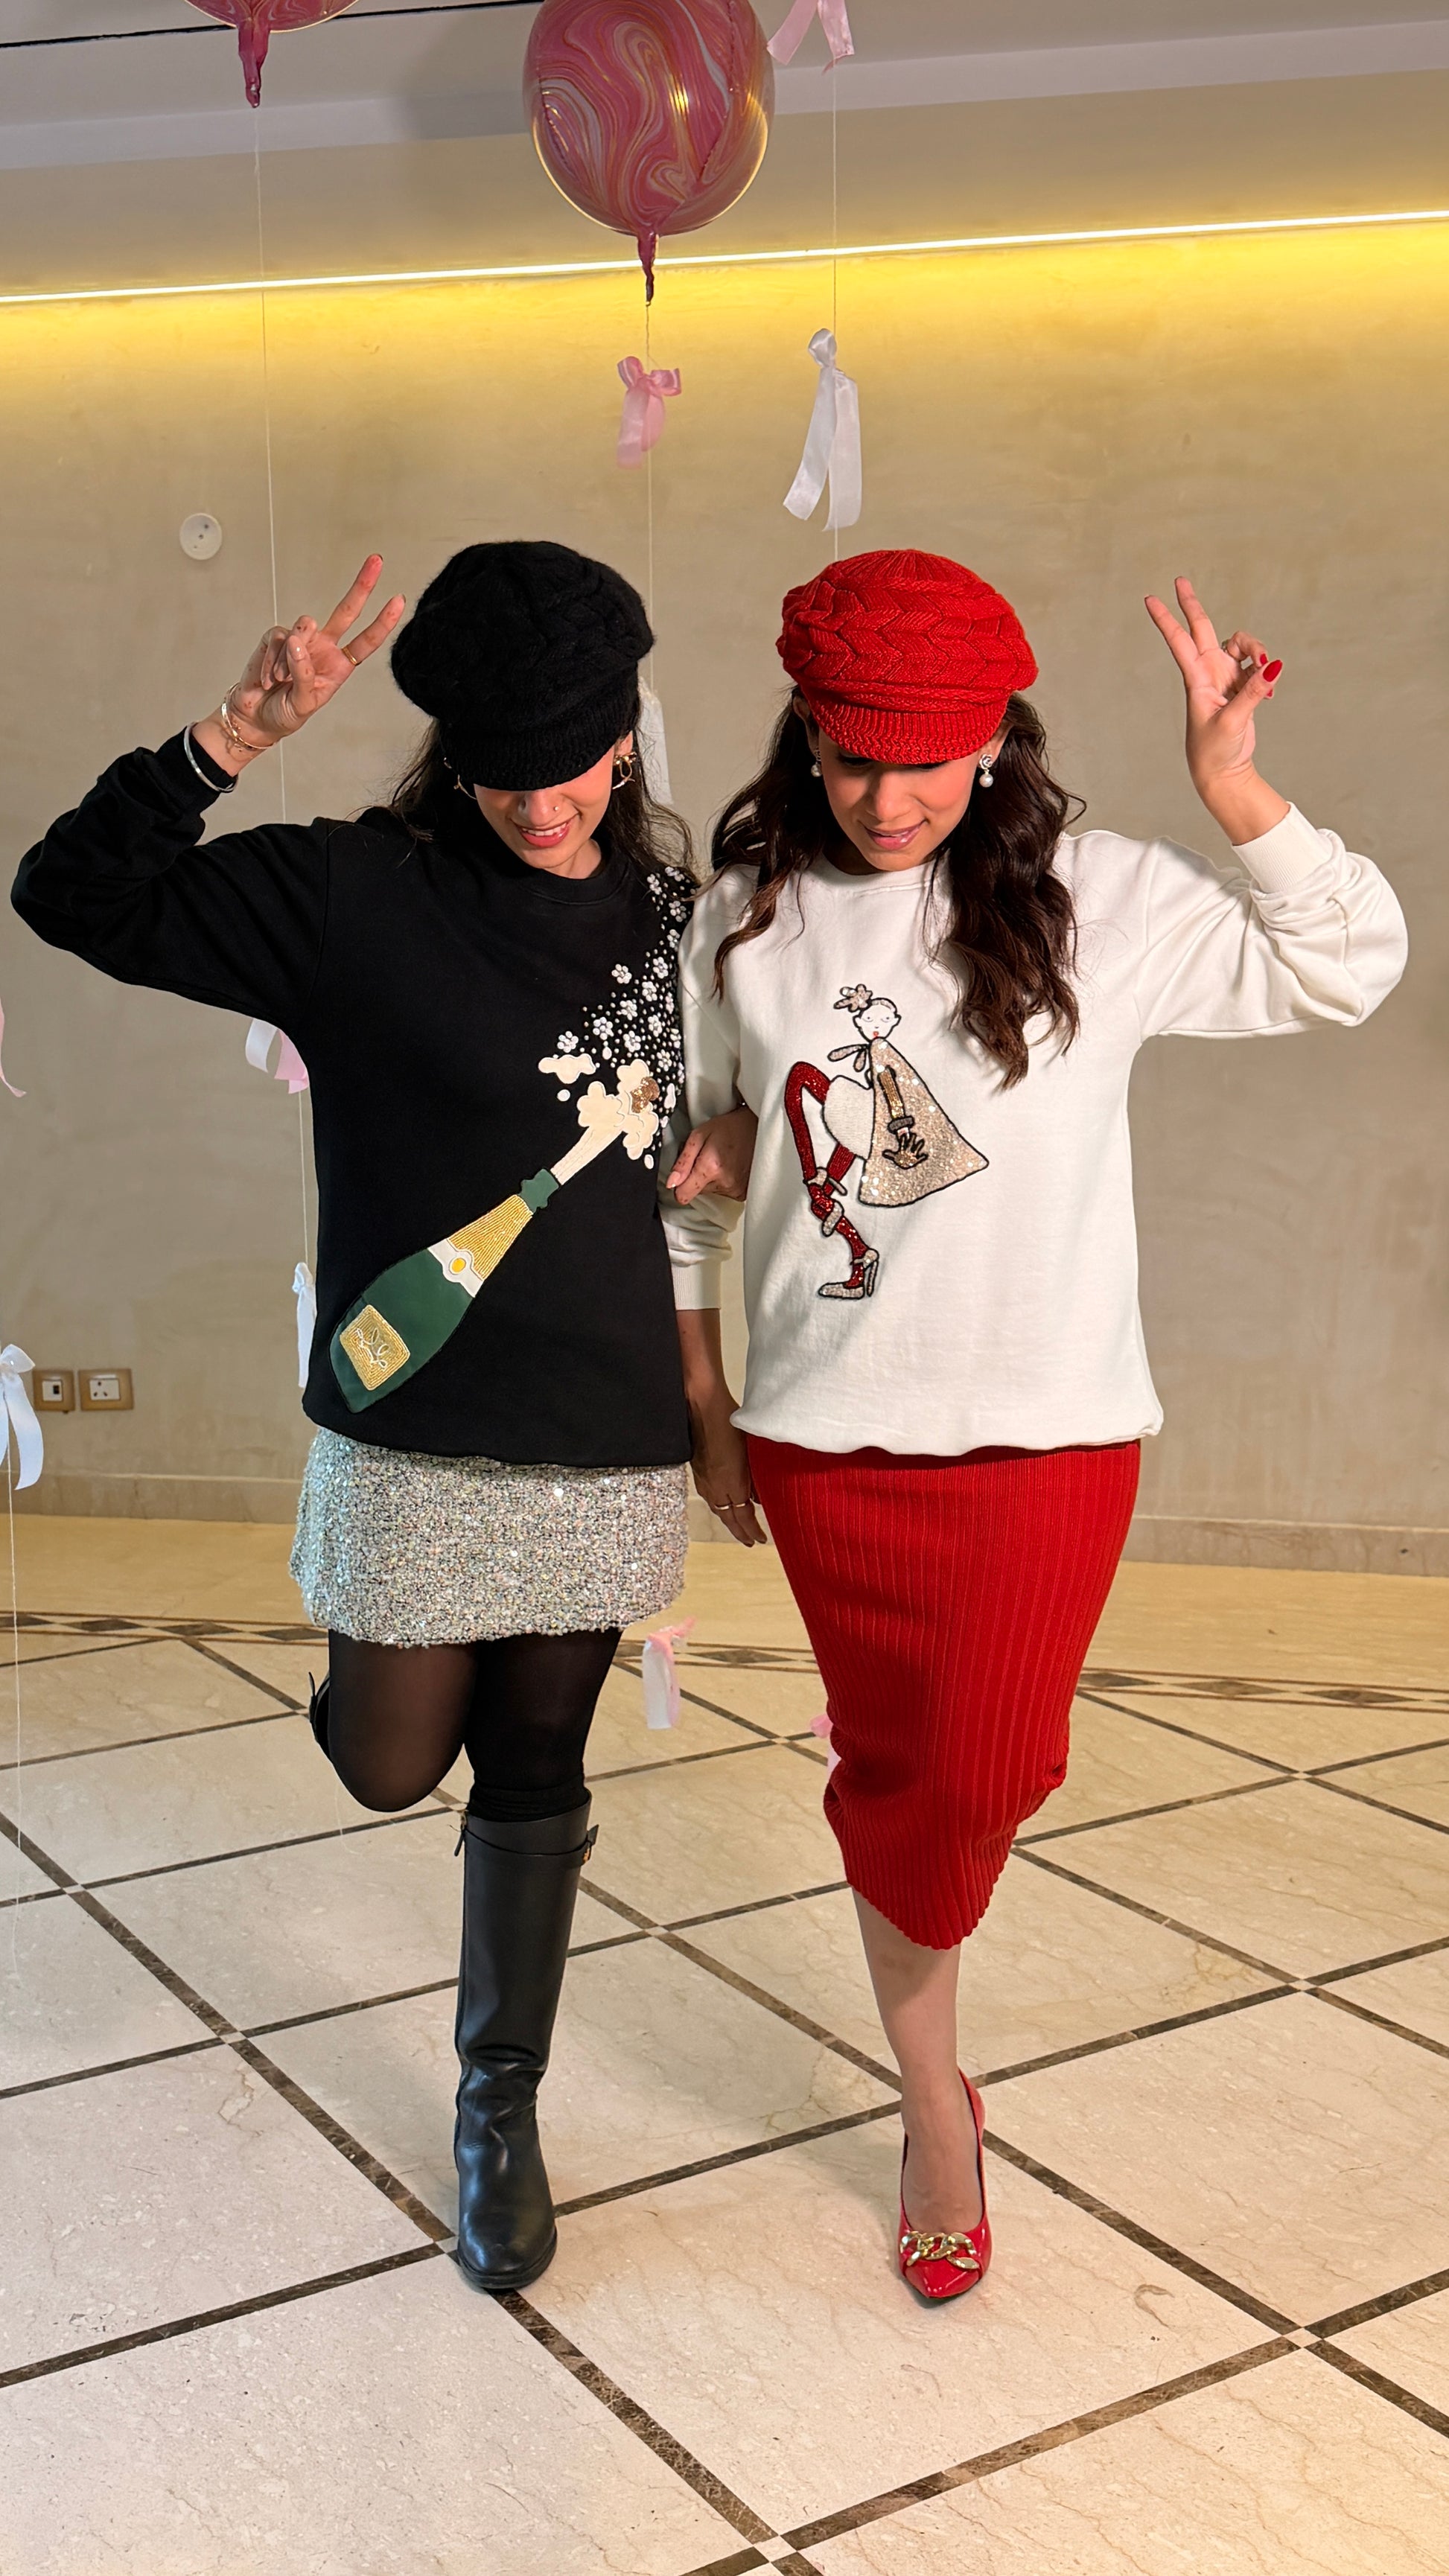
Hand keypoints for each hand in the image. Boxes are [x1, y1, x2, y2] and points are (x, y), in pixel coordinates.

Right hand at [196, 556, 405, 771]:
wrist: (255, 717)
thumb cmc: (285, 713)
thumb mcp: (303, 703)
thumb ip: (304, 674)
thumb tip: (297, 642)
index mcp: (339, 666)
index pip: (366, 641)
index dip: (382, 622)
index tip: (399, 600)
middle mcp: (324, 647)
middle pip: (346, 611)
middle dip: (362, 586)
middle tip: (376, 560)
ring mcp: (301, 640)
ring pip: (304, 626)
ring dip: (290, 656)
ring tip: (282, 680)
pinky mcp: (276, 637)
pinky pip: (278, 637)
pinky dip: (271, 660)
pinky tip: (269, 677)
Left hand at [667, 1105, 757, 1205]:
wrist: (761, 1127)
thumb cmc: (732, 1127)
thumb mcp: (700, 1135)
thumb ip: (683, 1161)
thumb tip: (671, 1183)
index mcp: (711, 1168)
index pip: (683, 1195)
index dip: (679, 1186)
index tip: (683, 1176)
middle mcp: (725, 1183)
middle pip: (697, 1191)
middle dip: (699, 1176)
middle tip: (710, 1157)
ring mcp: (738, 1190)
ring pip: (712, 1191)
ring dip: (714, 1178)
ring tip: (725, 1160)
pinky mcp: (746, 1193)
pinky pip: (726, 1192)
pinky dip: (726, 1182)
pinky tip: (733, 1166)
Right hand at [690, 1409, 766, 1546]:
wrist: (702, 1407)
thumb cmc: (730, 1423)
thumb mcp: (752, 1450)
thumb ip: (758, 1477)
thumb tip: (760, 1497)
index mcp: (732, 1484)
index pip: (744, 1516)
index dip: (752, 1530)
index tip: (761, 1539)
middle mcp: (716, 1488)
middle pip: (728, 1519)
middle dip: (740, 1532)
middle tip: (750, 1541)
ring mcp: (704, 1481)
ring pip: (717, 1509)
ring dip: (729, 1520)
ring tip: (738, 1527)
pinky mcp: (697, 1472)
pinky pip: (709, 1497)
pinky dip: (719, 1506)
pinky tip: (722, 1504)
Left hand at [1145, 577, 1289, 844]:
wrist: (1223, 773)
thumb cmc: (1216, 751)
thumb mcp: (1233, 721)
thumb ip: (1253, 691)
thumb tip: (1272, 666)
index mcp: (1196, 680)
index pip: (1179, 642)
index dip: (1166, 619)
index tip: (1150, 599)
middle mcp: (1209, 674)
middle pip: (1202, 629)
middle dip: (1192, 605)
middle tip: (1180, 580)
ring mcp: (1225, 679)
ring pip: (1240, 645)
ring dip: (1256, 650)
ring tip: (1267, 671)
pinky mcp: (1241, 688)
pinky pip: (1257, 667)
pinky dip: (1266, 673)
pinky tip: (1271, 694)